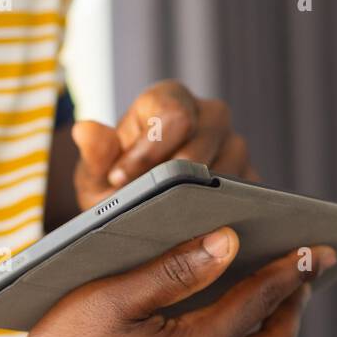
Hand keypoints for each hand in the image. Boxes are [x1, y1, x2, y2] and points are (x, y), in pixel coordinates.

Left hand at [71, 80, 255, 210]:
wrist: (142, 211)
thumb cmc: (119, 186)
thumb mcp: (96, 175)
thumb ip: (94, 155)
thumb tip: (84, 130)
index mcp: (171, 101)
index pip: (173, 116)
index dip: (148, 150)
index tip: (121, 180)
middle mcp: (210, 117)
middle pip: (205, 143)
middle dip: (171, 179)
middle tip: (143, 206)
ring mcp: (236, 148)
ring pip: (230, 171)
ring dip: (198, 200)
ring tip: (167, 222)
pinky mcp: (251, 181)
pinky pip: (247, 196)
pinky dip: (223, 215)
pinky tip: (196, 235)